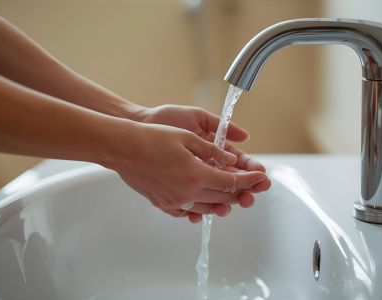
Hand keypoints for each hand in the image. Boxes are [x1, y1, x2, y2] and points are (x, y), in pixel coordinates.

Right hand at [106, 122, 268, 222]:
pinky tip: (204, 203)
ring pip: (206, 208)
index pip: (231, 182)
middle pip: (222, 198)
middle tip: (251, 185)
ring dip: (222, 202)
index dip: (249, 179)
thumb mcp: (188, 137)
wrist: (121, 147)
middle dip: (240, 191)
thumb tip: (231, 159)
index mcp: (196, 175)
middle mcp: (187, 193)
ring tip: (231, 195)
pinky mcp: (162, 204)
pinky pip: (186, 212)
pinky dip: (199, 208)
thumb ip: (212, 150)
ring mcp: (174, 201)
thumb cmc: (152, 137)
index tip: (260, 176)